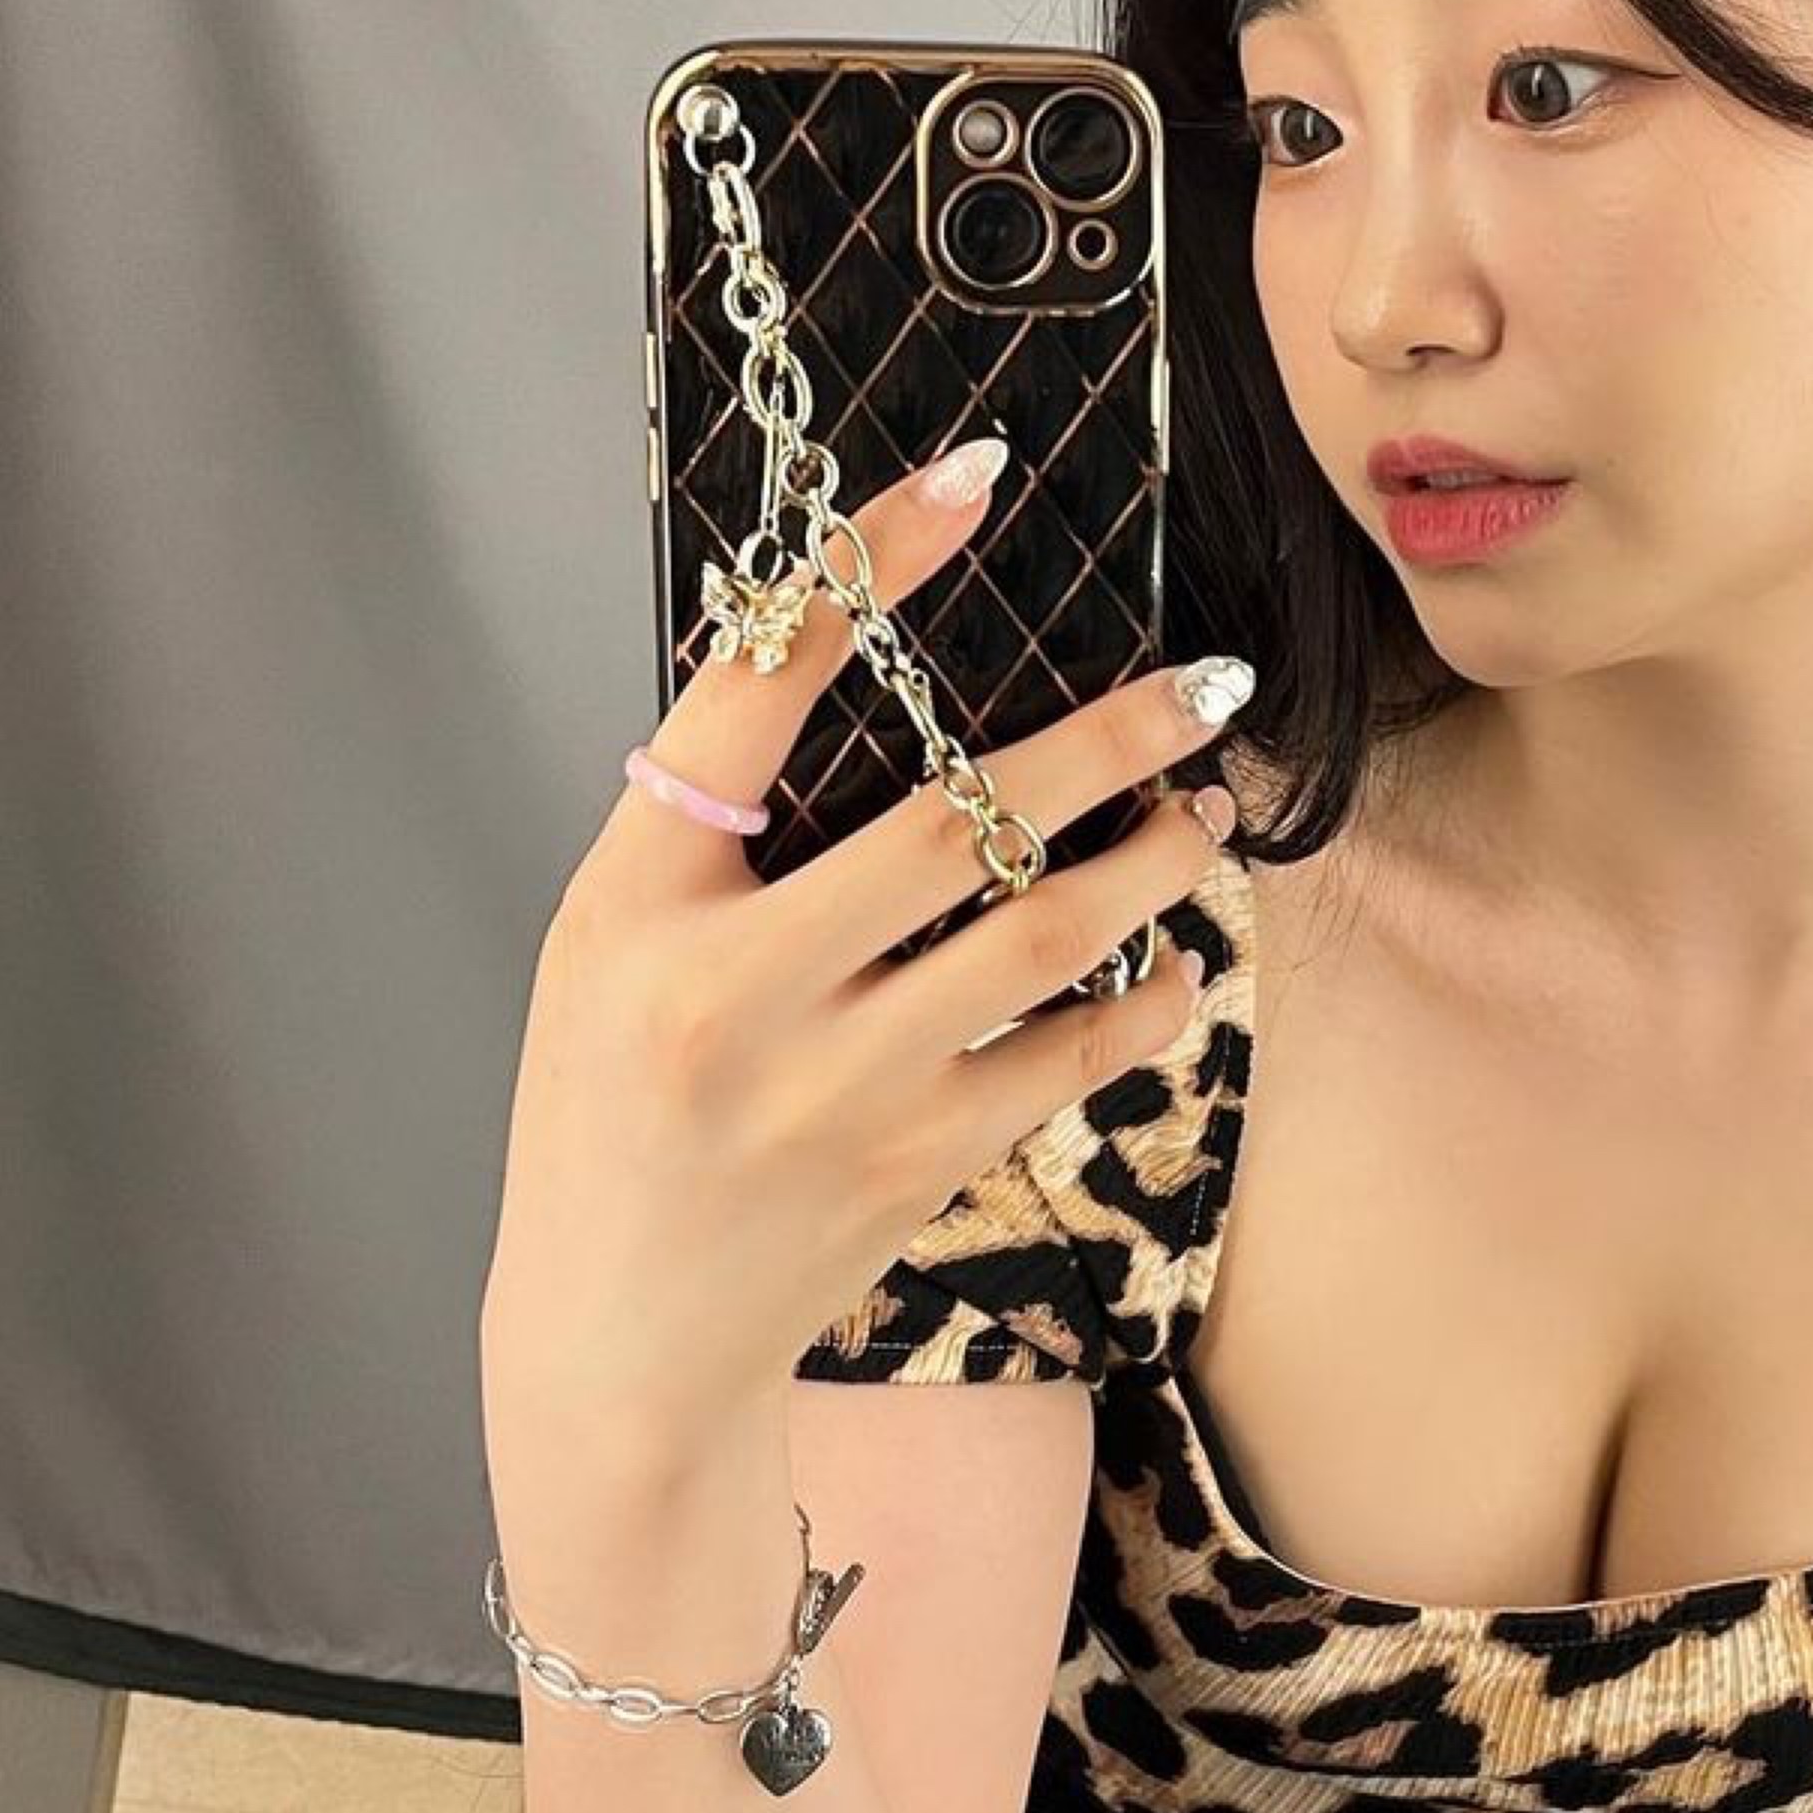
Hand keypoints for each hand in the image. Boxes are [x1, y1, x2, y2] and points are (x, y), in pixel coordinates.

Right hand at [480, 452, 1245, 1436]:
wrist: (614, 1331)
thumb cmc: (607, 1110)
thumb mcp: (604, 944)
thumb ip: (711, 827)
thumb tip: (847, 667)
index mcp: (639, 899)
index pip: (758, 686)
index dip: (868, 568)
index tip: (973, 481)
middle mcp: (736, 985)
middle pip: (956, 820)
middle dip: (1106, 741)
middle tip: (1208, 688)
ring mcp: (834, 1085)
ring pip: (1039, 934)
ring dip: (1151, 860)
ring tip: (1206, 810)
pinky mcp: (912, 1165)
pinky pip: (1066, 1055)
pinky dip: (1141, 998)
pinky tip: (1178, 959)